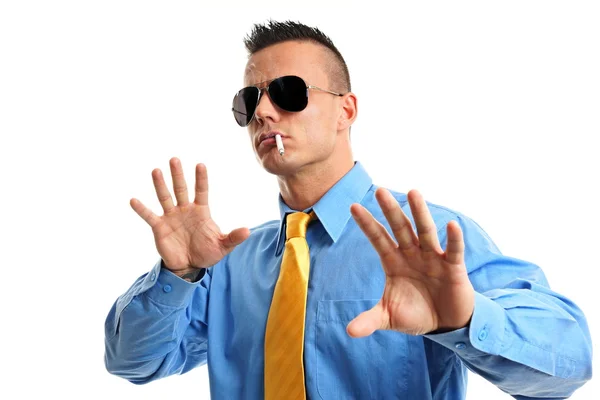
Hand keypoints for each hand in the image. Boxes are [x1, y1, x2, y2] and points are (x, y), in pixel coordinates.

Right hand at [130, 157, 249, 274]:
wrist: (189, 266)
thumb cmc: (207, 253)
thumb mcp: (222, 246)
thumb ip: (233, 238)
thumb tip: (248, 231)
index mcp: (201, 211)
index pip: (201, 191)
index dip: (201, 179)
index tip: (200, 165)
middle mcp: (185, 210)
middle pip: (181, 188)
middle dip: (178, 175)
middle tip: (174, 159)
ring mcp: (171, 217)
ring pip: (165, 197)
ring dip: (160, 185)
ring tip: (156, 171)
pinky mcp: (159, 227)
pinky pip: (149, 216)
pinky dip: (141, 209)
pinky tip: (134, 200)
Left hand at [346, 188, 474, 336]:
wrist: (446, 324)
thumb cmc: (416, 313)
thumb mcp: (390, 317)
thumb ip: (370, 320)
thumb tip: (349, 332)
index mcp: (394, 262)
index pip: (378, 239)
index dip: (367, 224)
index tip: (353, 206)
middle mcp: (412, 255)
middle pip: (400, 228)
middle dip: (390, 211)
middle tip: (380, 191)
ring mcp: (432, 258)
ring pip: (425, 232)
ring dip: (419, 213)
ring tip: (413, 192)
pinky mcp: (453, 267)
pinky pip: (453, 251)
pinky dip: (453, 239)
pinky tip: (451, 225)